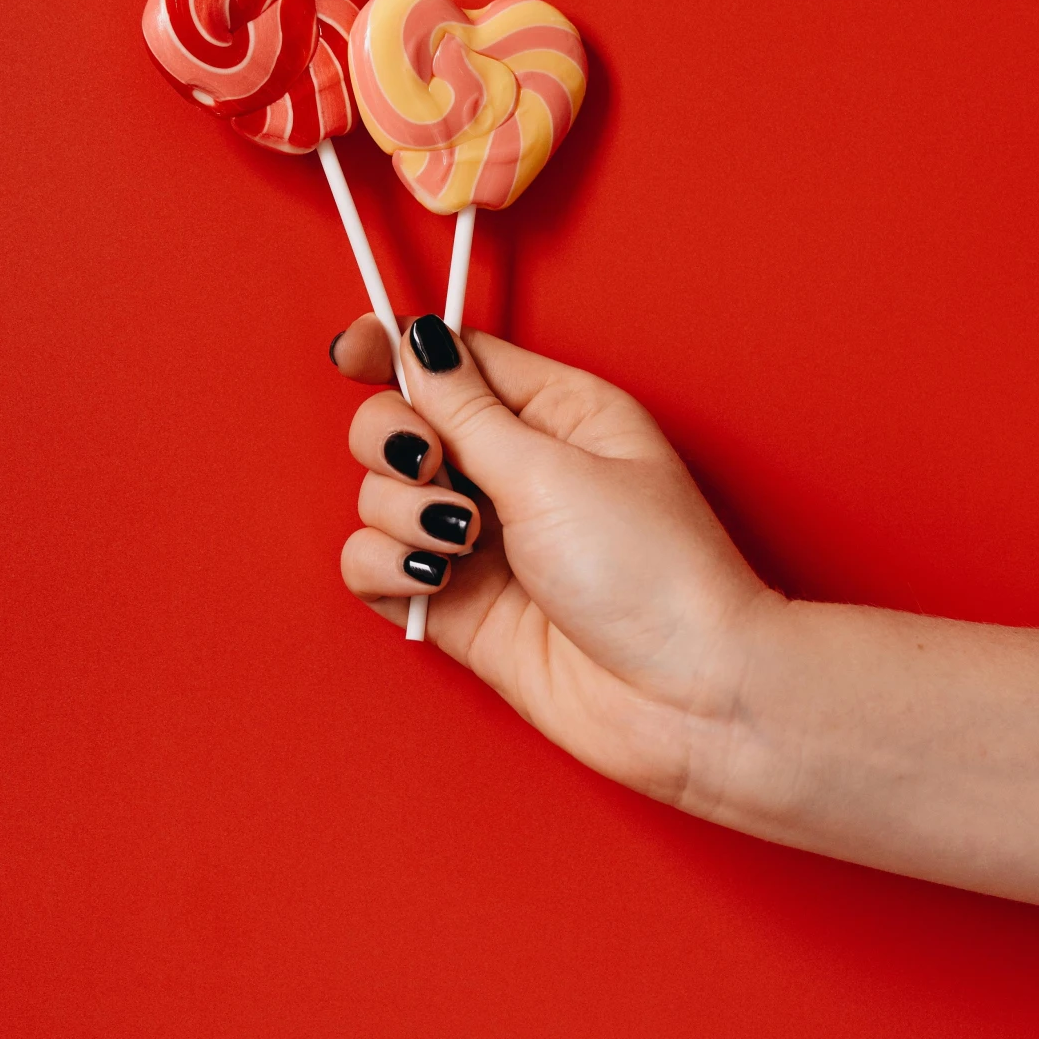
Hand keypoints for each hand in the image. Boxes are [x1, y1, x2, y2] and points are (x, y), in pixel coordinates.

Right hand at [333, 312, 777, 812]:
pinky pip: (371, 564)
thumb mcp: (553, 469)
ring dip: (402, 512)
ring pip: (379, 494)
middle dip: (395, 440)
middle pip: (400, 420)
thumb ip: (465, 409)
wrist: (686, 700)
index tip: (353, 353)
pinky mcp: (453, 603)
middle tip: (433, 466)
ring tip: (462, 543)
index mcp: (553, 412)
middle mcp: (511, 468)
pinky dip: (384, 567)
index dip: (397, 349)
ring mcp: (477, 538)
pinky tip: (434, 581)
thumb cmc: (653, 573)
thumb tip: (415, 338)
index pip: (454, 360)